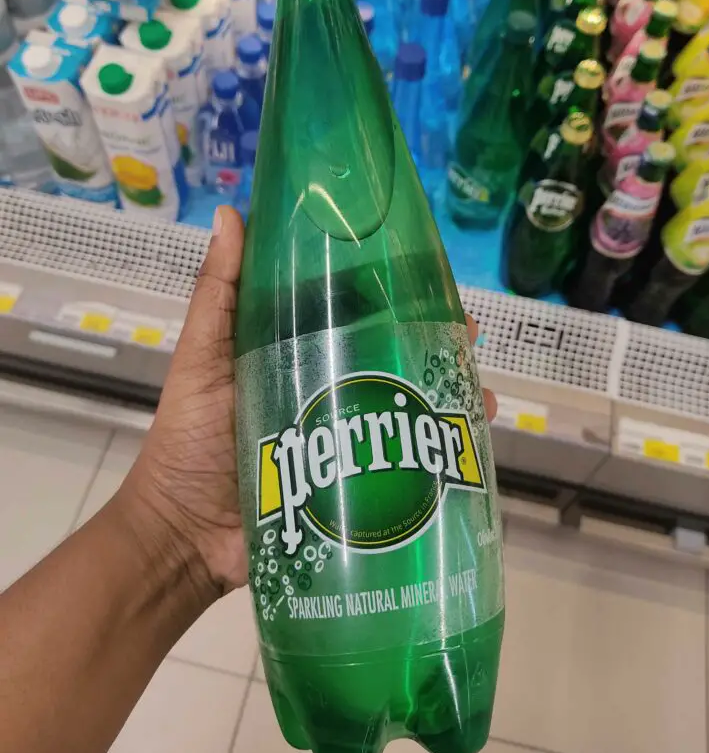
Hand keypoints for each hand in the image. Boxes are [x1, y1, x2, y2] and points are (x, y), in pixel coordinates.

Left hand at [119, 205, 496, 607]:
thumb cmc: (187, 443)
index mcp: (289, 353)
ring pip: (402, 407)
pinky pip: (402, 466)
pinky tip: (468, 444)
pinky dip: (436, 455)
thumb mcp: (201, 361)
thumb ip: (217, 295)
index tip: (426, 274)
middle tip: (468, 334)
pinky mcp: (352, 486)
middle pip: (385, 357)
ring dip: (444, 395)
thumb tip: (229, 212)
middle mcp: (321, 390)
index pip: (346, 311)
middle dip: (430, 343)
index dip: (386, 291)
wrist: (183, 540)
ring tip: (481, 393)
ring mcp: (340, 439)